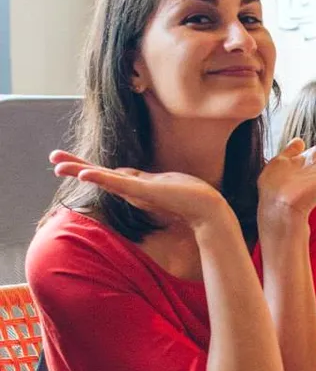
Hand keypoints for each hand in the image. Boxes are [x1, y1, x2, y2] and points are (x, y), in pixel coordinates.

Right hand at [50, 151, 230, 229]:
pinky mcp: (145, 192)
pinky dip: (102, 179)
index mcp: (137, 188)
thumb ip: (151, 181)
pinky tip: (87, 175)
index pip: (109, 175)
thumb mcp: (166, 184)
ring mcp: (137, 192)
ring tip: (58, 166)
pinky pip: (120, 183)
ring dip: (80, 171)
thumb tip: (142, 178)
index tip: (73, 164)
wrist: (207, 211)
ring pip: (103, 179)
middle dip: (76, 167)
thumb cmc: (190, 198)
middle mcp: (133, 191)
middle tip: (52, 160)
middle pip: (99, 176)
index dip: (89, 169)